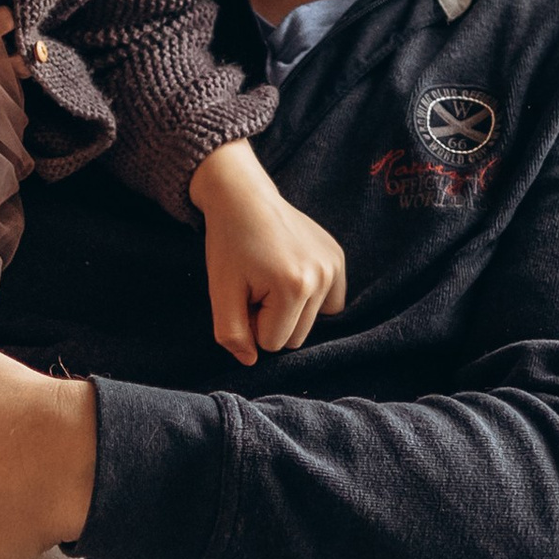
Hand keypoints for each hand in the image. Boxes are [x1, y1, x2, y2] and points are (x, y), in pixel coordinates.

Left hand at [188, 139, 347, 367]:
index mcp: (294, 287)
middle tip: (255, 285)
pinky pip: (328, 304)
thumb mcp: (220, 292)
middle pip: (294, 338)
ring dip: (288, 309)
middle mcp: (322, 277)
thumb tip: (251, 360)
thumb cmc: (228, 245)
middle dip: (271, 320)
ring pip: (311, 323)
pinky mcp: (338, 258)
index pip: (272, 344)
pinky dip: (309, 298)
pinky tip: (290, 274)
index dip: (251, 325)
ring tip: (270, 277)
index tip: (242, 294)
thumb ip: (232, 334)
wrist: (243, 198)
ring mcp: (334, 266)